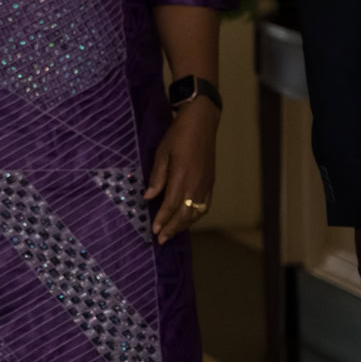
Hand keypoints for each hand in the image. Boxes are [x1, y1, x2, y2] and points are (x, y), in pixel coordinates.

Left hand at [146, 98, 218, 243]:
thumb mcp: (162, 153)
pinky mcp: (211, 181)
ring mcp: (206, 183)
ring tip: (172, 232)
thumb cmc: (178, 134)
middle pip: (185, 213)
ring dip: (184, 225)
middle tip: (161, 239)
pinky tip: (188, 220)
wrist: (202, 122)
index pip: (171, 204)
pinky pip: (205, 205)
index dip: (162, 219)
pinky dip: (196, 216)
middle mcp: (197, 183)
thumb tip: (149, 197)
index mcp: (182, 176)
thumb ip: (157, 177)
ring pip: (196, 212)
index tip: (154, 231)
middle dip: (172, 228)